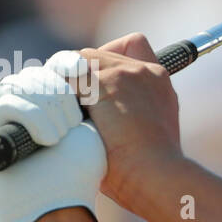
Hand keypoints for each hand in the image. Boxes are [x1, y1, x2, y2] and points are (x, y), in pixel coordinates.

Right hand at [0, 51, 106, 221]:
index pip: (52, 70)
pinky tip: (51, 139)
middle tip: (76, 120)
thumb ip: (90, 96)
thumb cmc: (81, 175)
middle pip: (34, 74)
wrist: (59, 208)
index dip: (69, 73)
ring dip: (48, 106)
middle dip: (59, 92)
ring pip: (19, 84)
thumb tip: (91, 61)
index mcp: (44, 109)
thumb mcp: (93, 130)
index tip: (87, 96)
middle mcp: (19, 112)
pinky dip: (34, 116)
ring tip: (62, 135)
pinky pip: (7, 102)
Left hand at [74, 33, 183, 210]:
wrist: (155, 176)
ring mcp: (129, 73)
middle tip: (69, 105)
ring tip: (66, 113)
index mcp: (160, 84)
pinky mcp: (109, 80)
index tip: (94, 85)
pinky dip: (61, 91)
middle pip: (96, 53)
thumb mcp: (143, 139)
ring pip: (80, 60)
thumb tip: (88, 116)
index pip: (132, 46)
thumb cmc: (144, 171)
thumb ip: (125, 116)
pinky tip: (63, 114)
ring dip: (67, 83)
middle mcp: (148, 72)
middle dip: (78, 76)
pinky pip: (69, 73)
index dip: (106, 60)